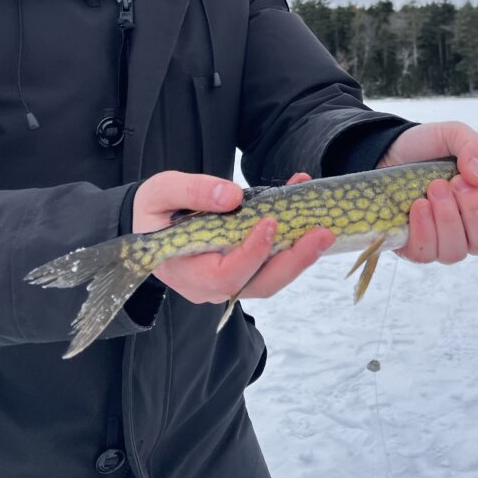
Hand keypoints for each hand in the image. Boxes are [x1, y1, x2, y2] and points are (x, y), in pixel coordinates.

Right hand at [132, 171, 334, 304]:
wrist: (154, 220)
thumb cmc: (154, 209)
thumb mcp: (162, 191)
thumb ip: (193, 191)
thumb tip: (231, 197)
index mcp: (185, 271)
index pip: (224, 274)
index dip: (251, 253)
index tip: (270, 223)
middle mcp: (210, 285)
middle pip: (258, 284)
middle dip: (293, 261)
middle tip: (321, 233)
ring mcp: (230, 280)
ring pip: (270, 277)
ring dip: (300, 255)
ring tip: (323, 228)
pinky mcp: (245, 269)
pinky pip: (271, 261)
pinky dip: (292, 241)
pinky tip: (305, 211)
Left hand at [377, 122, 477, 263]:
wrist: (387, 150)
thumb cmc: (427, 148)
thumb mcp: (454, 135)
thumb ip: (475, 147)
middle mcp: (468, 232)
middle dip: (474, 211)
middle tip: (456, 182)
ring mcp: (441, 242)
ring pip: (456, 252)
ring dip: (448, 219)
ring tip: (435, 188)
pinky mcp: (413, 247)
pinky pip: (426, 254)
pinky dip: (425, 229)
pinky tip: (419, 205)